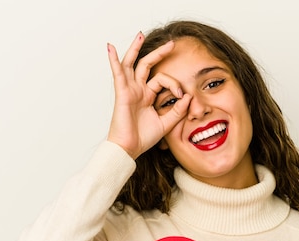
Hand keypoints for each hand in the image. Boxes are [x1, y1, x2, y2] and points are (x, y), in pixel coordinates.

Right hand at [106, 33, 191, 158]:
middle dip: (158, 53)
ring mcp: (129, 90)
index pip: (162, 80)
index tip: (182, 95)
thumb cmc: (143, 138)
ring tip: (140, 34)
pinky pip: (117, 73)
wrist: (129, 149)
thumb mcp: (166, 123)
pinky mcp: (122, 93)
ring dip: (136, 48)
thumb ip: (178, 110)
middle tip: (171, 43)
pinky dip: (113, 60)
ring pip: (132, 64)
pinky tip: (110, 48)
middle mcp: (138, 91)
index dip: (174, 84)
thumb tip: (188, 96)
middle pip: (147, 65)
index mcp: (147, 97)